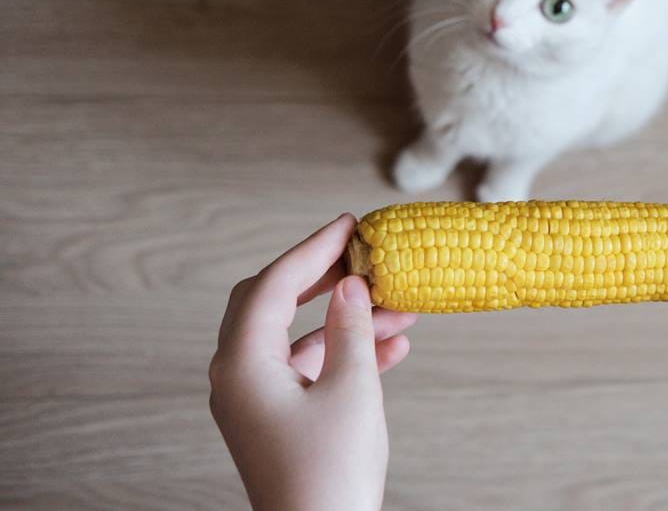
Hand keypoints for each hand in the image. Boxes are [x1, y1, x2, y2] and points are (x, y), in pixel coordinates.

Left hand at [209, 214, 416, 510]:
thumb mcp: (352, 390)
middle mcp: (236, 377)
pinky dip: (342, 352)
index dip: (314, 249)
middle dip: (321, 277)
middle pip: (272, 303)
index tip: (349, 225)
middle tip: (361, 256)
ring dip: (343, 319)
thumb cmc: (330, 475)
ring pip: (295, 337)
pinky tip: (391, 349)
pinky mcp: (273, 420)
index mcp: (243, 364)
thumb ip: (351, 329)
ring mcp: (252, 400)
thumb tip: (349, 286)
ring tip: (399, 308)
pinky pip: (305, 369)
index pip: (274, 285)